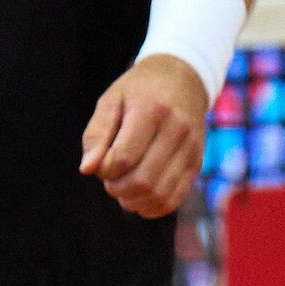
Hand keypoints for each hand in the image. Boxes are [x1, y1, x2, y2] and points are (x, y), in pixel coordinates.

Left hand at [82, 57, 210, 218]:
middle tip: (110, 180)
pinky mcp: (197, 163)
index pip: (123, 158)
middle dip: (117, 188)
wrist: (185, 78)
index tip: (101, 163)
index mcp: (151, 111)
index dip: (105, 170)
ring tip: (123, 189)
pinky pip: (175, 198)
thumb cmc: (140, 90)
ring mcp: (191, 149)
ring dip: (134, 201)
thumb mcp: (111, 100)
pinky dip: (153, 207)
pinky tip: (140, 199)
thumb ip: (96, 134)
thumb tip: (87, 170)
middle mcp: (176, 130)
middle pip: (142, 180)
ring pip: (160, 194)